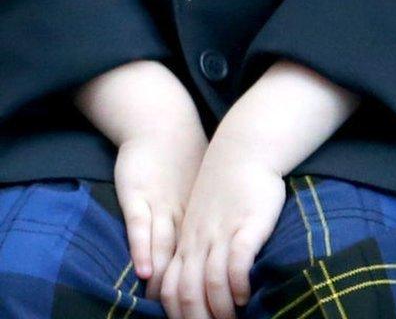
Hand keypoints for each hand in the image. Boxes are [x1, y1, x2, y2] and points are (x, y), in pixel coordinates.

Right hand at [75, 62, 206, 290]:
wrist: (164, 126)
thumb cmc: (184, 161)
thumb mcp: (203, 192)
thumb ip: (208, 218)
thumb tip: (225, 244)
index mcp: (199, 219)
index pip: (205, 258)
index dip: (212, 284)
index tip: (224, 309)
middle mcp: (181, 218)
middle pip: (187, 262)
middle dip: (194, 292)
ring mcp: (160, 209)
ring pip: (164, 250)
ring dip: (169, 280)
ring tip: (173, 307)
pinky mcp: (139, 198)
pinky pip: (140, 229)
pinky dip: (143, 251)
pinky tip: (147, 272)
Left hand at [159, 60, 356, 317]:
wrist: (245, 149)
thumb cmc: (229, 183)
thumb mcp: (205, 214)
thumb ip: (202, 241)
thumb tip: (205, 271)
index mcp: (184, 241)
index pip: (169, 288)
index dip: (176, 312)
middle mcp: (197, 242)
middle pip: (185, 292)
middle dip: (194, 318)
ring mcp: (219, 234)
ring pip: (208, 282)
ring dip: (217, 308)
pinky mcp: (245, 225)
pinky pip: (236, 261)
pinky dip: (237, 283)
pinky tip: (245, 295)